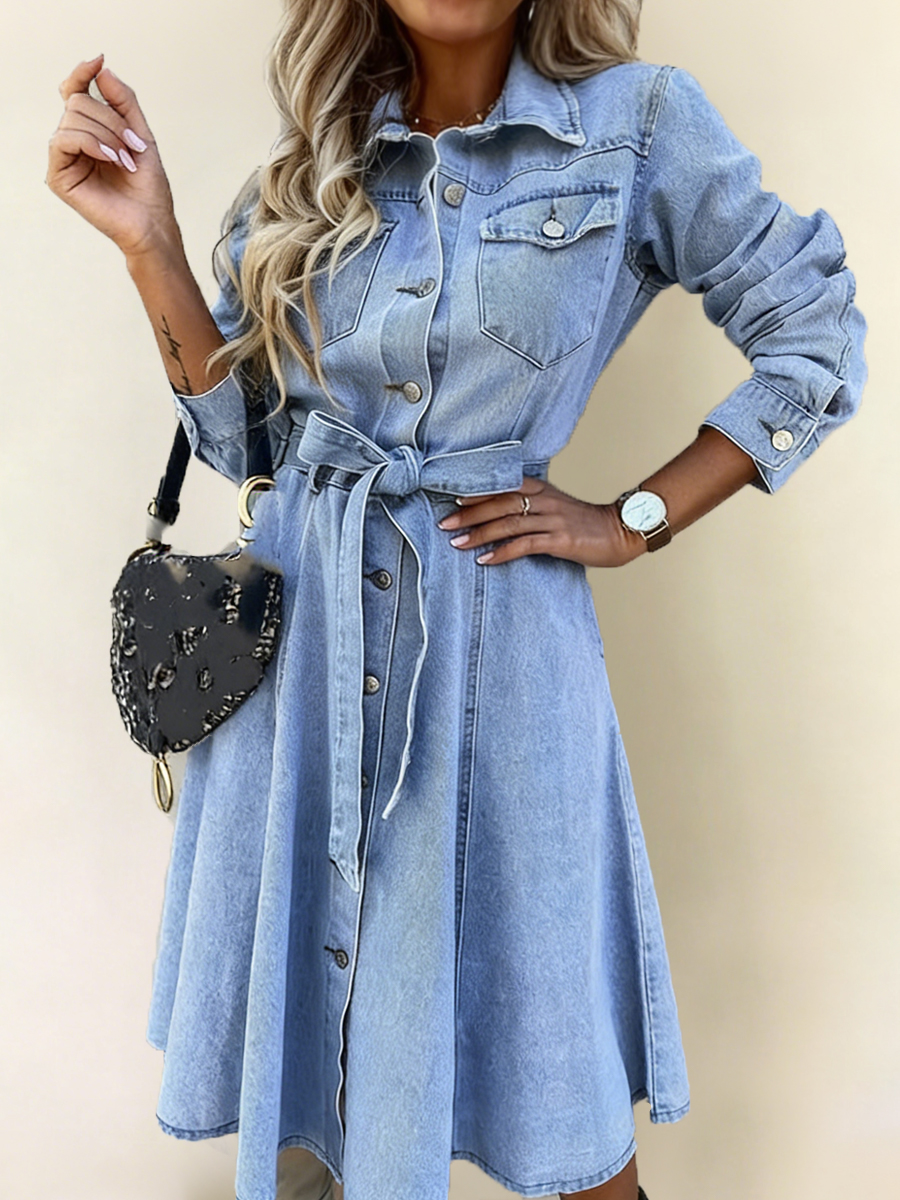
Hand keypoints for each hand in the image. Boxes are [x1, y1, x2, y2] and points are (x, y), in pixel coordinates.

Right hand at [46, 54, 181, 259]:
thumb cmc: (148, 186)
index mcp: (89, 130)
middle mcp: (73, 141)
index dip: (82, 73)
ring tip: (126, 159)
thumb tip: (101, 68)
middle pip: (78, 102)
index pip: (75, 91)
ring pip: (73, 118)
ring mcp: (64, 158)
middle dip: (111, 119)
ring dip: (108, 135)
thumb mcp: (141, 134)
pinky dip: (92, 144)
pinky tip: (111, 159)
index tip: (98, 61)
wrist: (152, 222)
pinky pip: (64, 140)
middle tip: (133, 146)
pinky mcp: (59, 176)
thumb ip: (123, 101)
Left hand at [437, 476, 645, 567]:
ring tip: (457, 543)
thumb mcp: (558, 507)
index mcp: (543, 490)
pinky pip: (524, 544)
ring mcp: (553, 519)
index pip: (503, 486)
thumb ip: (533, 507)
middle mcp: (545, 501)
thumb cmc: (588, 524)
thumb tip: (503, 515)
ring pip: (508, 523)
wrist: (621, 531)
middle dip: (470, 514)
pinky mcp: (560, 539)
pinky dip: (502, 552)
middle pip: (500, 503)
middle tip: (446, 524)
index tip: (453, 499)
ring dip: (480, 534)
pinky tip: (485, 560)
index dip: (477, 492)